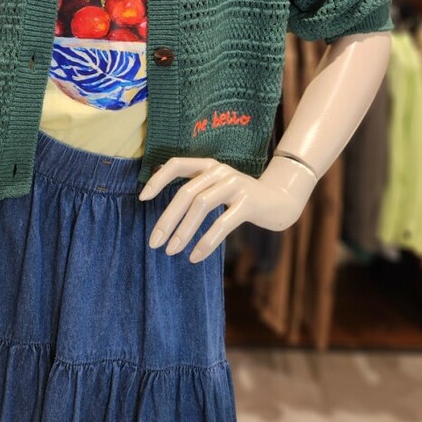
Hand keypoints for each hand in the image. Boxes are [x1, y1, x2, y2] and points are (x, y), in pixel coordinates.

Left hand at [138, 156, 314, 263]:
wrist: (279, 201)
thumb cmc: (241, 198)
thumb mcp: (217, 188)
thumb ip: (196, 190)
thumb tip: (165, 210)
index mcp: (208, 165)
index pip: (176, 164)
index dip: (158, 179)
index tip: (142, 199)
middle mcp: (220, 171)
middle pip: (185, 192)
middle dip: (167, 219)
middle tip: (154, 243)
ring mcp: (235, 185)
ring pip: (201, 206)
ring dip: (183, 231)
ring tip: (171, 251)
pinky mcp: (248, 203)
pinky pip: (222, 223)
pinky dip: (205, 242)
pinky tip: (194, 256)